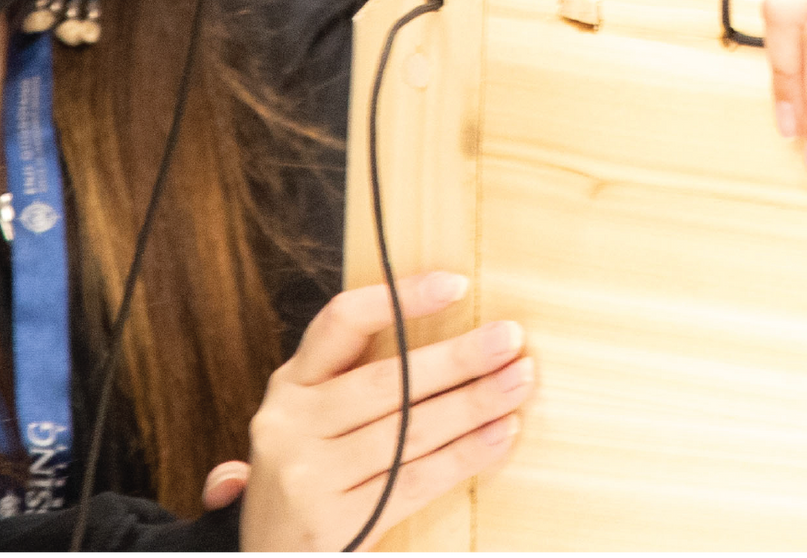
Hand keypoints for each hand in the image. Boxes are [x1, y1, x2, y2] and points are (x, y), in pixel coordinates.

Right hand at [236, 271, 531, 554]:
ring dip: (472, 404)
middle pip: (388, 381)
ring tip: (517, 382)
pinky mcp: (333, 523)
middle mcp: (292, 423)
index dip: (399, 298)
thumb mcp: (309, 421)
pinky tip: (498, 436)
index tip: (456, 283)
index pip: (342, 322)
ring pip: (408, 431)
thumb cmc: (306, 479)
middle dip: (457, 357)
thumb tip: (428, 326)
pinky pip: (414, 481)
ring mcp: (309, 475)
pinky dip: (462, 456)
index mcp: (289, 385)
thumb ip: (350, 379)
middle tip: (510, 338)